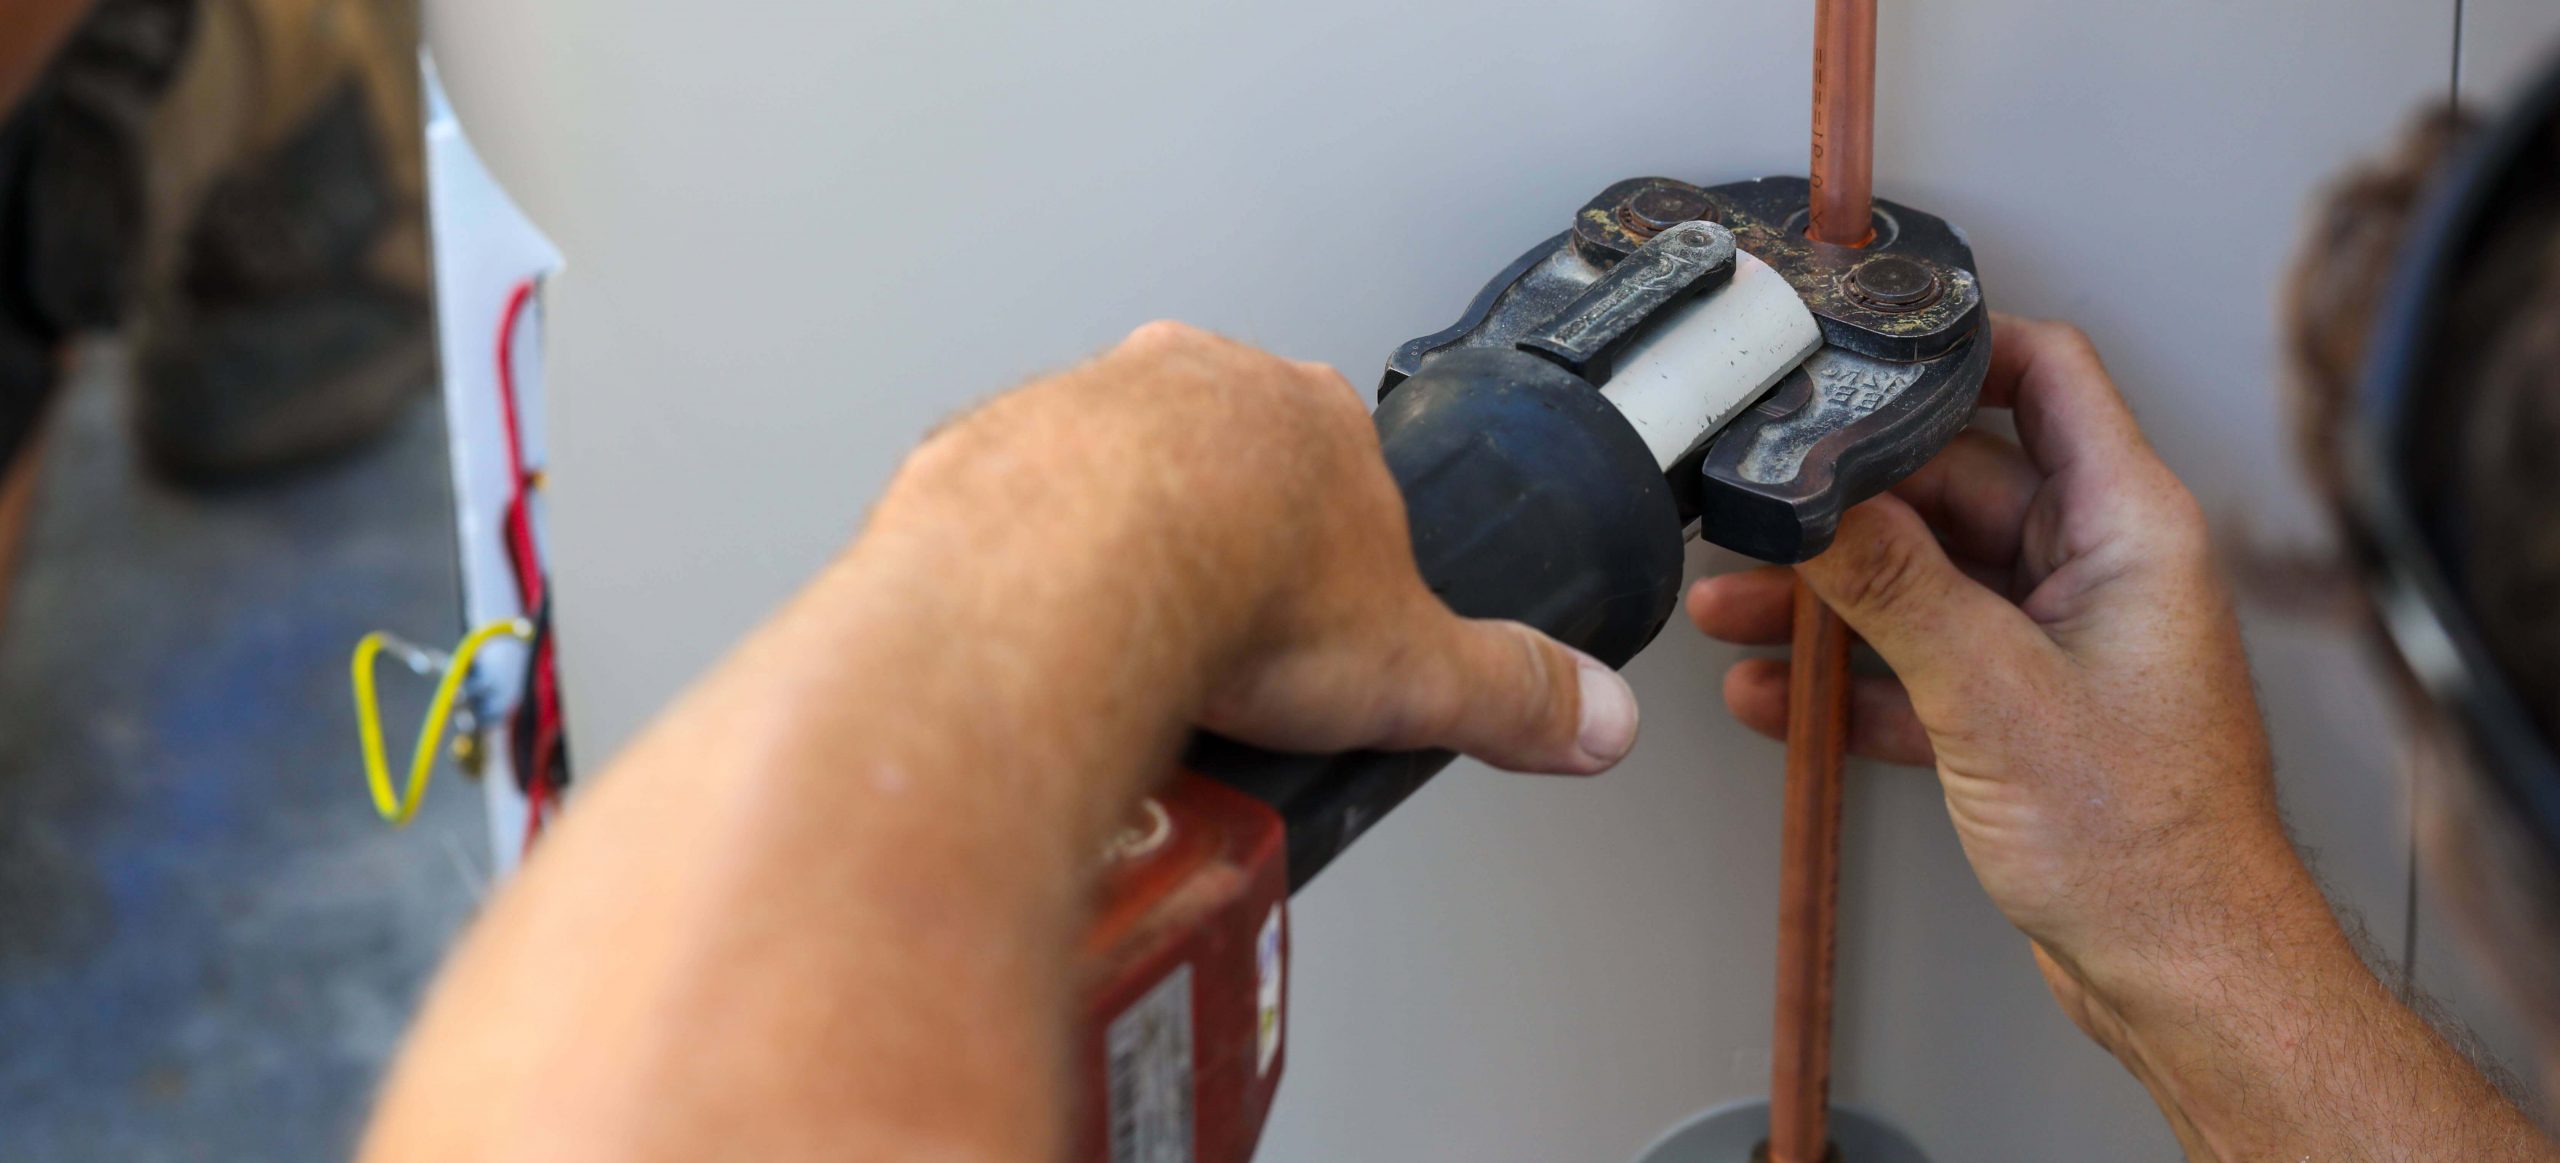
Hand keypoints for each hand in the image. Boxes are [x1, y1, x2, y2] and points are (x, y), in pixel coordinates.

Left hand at [876, 321, 1640, 797]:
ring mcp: (1075, 405)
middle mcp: (1191, 382)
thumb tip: (1594, 717)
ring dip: (1112, 555)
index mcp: (1311, 414)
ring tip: (1123, 666)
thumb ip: (1510, 692)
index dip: (1331, 556)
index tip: (1311, 623)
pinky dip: (1020, 575)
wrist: (1065, 581)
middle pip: (1215, 465)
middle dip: (1217, 548)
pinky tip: (1036, 651)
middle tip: (1215, 657)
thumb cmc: (1228, 593)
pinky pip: (1006, 513)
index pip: (1341, 470)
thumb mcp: (1412, 670)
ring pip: (1102, 478)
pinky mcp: (980, 451)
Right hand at [1687, 314, 2317, 1034]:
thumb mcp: (1990, 689)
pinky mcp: (2023, 710)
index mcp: (2127, 529)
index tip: (1864, 347)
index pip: (2048, 376)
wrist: (2178, 971)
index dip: (1958, 347)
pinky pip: (1919, 664)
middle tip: (1757, 513)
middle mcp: (2098, 569)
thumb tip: (1812, 499)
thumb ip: (1893, 582)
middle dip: (1848, 504)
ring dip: (1827, 598)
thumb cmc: (2145, 842)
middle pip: (1953, 486)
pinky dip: (1849, 677)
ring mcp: (2058, 640)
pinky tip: (1774, 693)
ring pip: (1923, 581)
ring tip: (1732, 607)